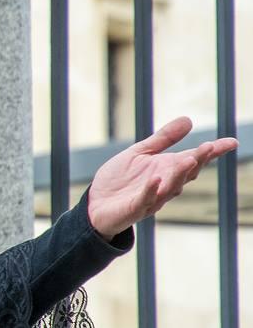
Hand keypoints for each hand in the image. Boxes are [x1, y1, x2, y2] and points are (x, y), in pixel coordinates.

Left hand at [86, 116, 237, 237]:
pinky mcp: (135, 208)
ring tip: (189, 159)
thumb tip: (189, 119)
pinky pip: (145, 199)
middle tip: (209, 147)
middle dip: (198, 160)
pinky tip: (156, 179)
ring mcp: (152, 197)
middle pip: (186, 172)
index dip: (213, 152)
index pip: (194, 159)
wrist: (96, 205)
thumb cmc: (120, 179)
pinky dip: (152, 189)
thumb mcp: (140, 152)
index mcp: (167, 169)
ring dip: (180, 174)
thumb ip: (163, 139)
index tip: (232, 142)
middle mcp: (165, 184)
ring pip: (171, 187)